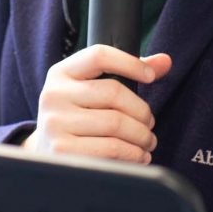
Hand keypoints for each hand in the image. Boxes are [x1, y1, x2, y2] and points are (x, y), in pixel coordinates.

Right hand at [21, 45, 171, 163]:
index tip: (150, 76)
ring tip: (147, 141)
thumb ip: (127, 72)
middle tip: (150, 123)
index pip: (98, 55)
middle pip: (114, 93)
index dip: (129, 62)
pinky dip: (134, 153)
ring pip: (117, 123)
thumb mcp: (92, 90)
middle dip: (142, 110)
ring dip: (142, 135)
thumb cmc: (78, 117)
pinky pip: (112, 148)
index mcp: (61, 73)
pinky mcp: (63, 151)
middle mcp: (54, 94)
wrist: (47, 156)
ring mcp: (55, 123)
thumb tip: (165, 61)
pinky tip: (137, 154)